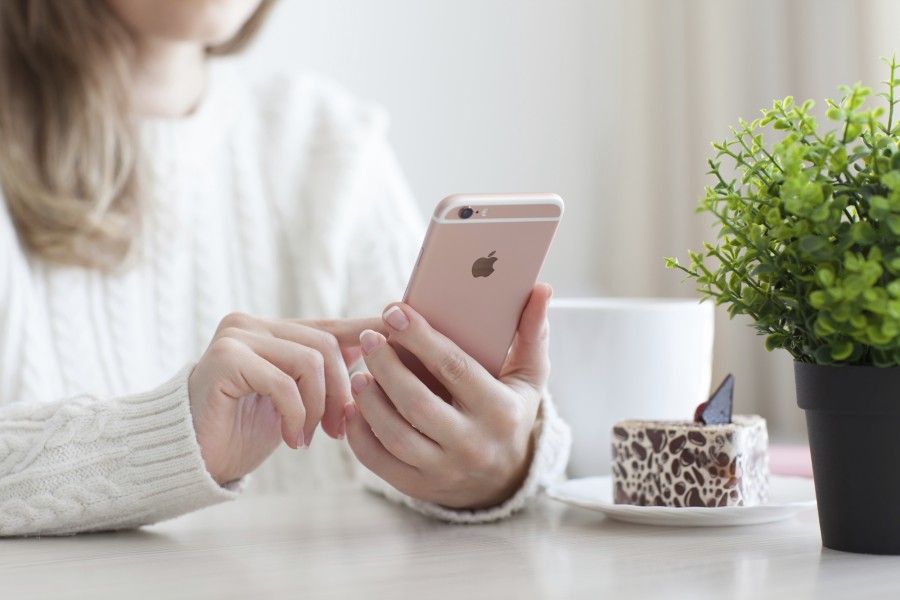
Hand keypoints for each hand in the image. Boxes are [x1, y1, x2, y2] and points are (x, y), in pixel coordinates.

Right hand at [189, 312, 383, 484]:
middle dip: (341, 391)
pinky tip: (291, 439)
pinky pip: (283, 382)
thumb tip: (377, 347)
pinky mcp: (224, 358)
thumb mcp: (295, 398)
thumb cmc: (244, 431)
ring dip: (319, 406)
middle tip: (338, 431)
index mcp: (270, 329)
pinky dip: (296, 415)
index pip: (330, 327)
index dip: (366, 336)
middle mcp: (251, 324)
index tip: (402, 344)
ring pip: (309, 360)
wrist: (193, 459)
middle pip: (325, 345)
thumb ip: (324, 371)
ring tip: (310, 437)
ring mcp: (235, 337)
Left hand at [344, 283, 551, 508]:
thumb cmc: (511, 412)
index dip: (420, 338)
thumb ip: (532, 333)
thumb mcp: (529, 377)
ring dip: (370, 401)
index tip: (394, 311)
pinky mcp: (418, 487)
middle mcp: (473, 444)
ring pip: (395, 435)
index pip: (454, 368)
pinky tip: (354, 406)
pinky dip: (360, 433)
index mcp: (500, 411)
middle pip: (417, 402)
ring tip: (359, 372)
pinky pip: (379, 461)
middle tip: (370, 339)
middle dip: (387, 366)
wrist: (503, 480)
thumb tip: (542, 288)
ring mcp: (444, 470)